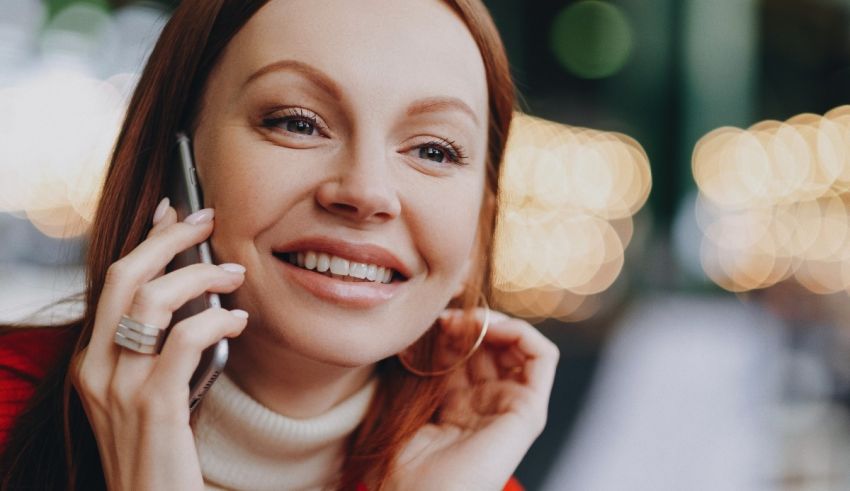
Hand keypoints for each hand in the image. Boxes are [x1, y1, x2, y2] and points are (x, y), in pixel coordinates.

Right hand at [70, 200, 247, 490]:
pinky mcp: (153, 405)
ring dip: (200, 277)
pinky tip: (238, 320)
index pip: (114, 282)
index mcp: (92, 361)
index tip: (172, 212)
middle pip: (127, 276)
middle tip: (208, 220)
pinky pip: (183, 341)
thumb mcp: (148, 392)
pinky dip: (215, 321)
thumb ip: (158, 348)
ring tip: (235, 274)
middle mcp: (96, 368)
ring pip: (153, 300)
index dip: (145, 240)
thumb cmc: (160, 449)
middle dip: (169, 239)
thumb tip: (194, 297)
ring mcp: (119, 387)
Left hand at [388, 309, 558, 490]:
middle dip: (471, 323)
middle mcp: (489, 404)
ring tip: (469, 319)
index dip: (452, 330)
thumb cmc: (403, 466)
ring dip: (496, 322)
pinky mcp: (529, 411)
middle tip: (445, 317)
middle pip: (492, 345)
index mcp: (460, 405)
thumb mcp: (409, 404)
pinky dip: (522, 332)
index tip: (430, 321)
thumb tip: (424, 328)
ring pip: (518, 346)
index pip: (466, 352)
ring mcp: (512, 406)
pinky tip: (492, 327)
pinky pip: (543, 357)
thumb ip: (423, 370)